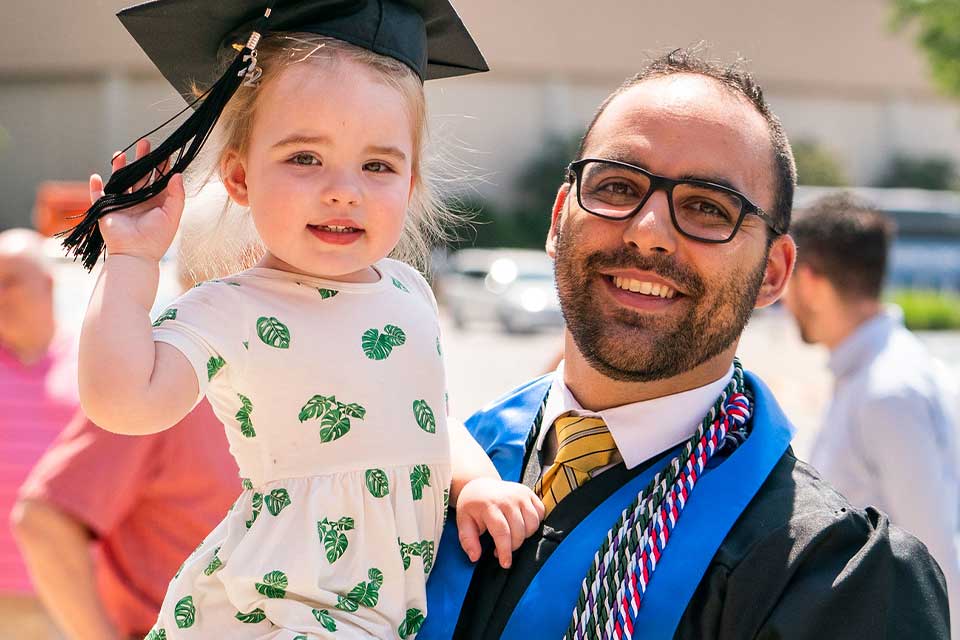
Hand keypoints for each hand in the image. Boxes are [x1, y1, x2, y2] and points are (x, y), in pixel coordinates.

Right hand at [89, 139, 183, 262]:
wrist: (136, 254)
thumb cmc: (157, 238)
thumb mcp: (172, 215)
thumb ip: (177, 195)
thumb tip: (177, 174)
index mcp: (156, 201)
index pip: (159, 179)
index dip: (162, 165)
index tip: (165, 150)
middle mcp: (140, 200)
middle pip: (141, 175)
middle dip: (142, 159)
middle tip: (145, 143)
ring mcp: (122, 204)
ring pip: (120, 180)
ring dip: (120, 167)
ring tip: (120, 153)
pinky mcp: (107, 209)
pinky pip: (98, 195)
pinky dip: (95, 186)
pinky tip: (96, 176)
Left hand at [455, 478, 544, 568]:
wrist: (481, 485)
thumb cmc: (473, 505)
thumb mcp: (463, 522)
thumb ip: (468, 541)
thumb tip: (475, 557)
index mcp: (489, 505)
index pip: (502, 532)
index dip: (505, 550)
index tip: (505, 563)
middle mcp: (507, 498)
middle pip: (519, 531)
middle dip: (514, 546)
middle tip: (504, 548)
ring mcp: (520, 494)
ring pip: (533, 523)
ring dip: (525, 536)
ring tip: (513, 536)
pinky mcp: (529, 492)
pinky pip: (541, 512)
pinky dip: (535, 523)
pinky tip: (523, 525)